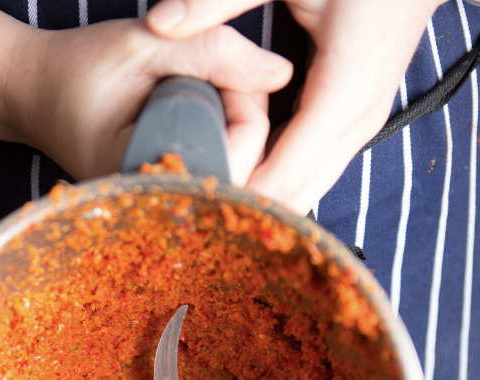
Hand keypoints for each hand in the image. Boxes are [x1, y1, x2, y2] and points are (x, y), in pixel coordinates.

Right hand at [4, 18, 292, 184]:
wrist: (33, 96)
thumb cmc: (77, 69)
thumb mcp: (143, 44)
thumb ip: (212, 52)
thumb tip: (282, 72)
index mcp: (147, 176)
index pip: (236, 156)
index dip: (248, 103)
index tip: (225, 65)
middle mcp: (157, 207)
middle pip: (243, 172)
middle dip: (247, 117)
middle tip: (221, 74)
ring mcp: (161, 208)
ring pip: (234, 177)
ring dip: (237, 129)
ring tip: (208, 91)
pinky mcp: (164, 199)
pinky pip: (215, 179)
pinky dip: (224, 143)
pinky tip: (209, 118)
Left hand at [147, 0, 442, 214]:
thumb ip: (220, 0)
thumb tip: (160, 22)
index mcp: (344, 92)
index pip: (283, 178)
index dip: (238, 201)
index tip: (191, 213)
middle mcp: (357, 121)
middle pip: (295, 197)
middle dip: (244, 211)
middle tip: (188, 218)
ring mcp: (358, 126)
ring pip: (304, 190)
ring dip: (258, 199)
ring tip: (204, 204)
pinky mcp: (351, 123)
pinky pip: (309, 168)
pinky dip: (273, 180)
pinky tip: (235, 180)